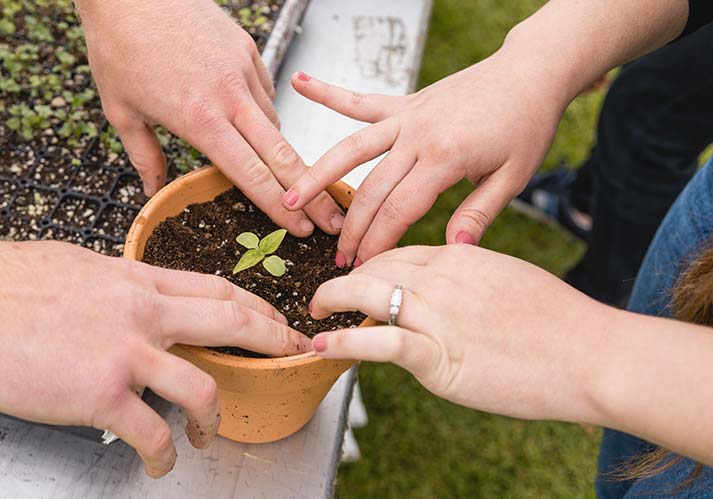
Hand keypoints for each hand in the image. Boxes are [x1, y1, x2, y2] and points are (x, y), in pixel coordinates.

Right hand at [0, 240, 307, 477]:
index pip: (217, 288)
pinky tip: (158, 462)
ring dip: (215, 417)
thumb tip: (135, 291)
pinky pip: (151, 433)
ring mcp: (125, 353)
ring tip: (208, 434)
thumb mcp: (77, 265)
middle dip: (273, 338)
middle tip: (294, 354)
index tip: (277, 317)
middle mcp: (143, 313)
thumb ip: (118, 281)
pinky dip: (163, 454)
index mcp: (137, 278)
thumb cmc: (3, 280)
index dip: (256, 304)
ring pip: (202, 387)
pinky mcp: (99, 395)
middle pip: (232, 322)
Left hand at [76, 0, 344, 236]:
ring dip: (282, 154)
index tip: (301, 230)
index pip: (251, 174)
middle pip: (281, 154)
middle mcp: (230, 95)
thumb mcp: (121, 112)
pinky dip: (265, 115)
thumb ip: (144, 156)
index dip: (278, 207)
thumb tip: (153, 194)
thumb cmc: (119, 47)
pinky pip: (266, 92)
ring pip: (275, 123)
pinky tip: (257, 128)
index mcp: (200, 118)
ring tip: (290, 179)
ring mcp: (243, 69)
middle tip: (330, 219)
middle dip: (311, 192)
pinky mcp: (247, 48)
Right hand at [282, 50, 567, 264]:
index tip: (362, 269)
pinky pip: (361, 101)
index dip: (377, 242)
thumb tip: (454, 250)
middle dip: (351, 228)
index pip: (399, 209)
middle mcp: (417, 134)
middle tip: (335, 258)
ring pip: (351, 148)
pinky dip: (328, 93)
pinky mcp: (405, 102)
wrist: (531, 73)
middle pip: (371, 188)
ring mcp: (407, 116)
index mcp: (445, 157)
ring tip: (290, 197)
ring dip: (318, 174)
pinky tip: (299, 84)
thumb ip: (479, 213)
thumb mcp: (514, 177)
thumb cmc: (527, 125)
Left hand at [308, 245, 605, 423]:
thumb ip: (474, 279)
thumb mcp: (511, 281)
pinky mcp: (437, 354)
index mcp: (462, 256)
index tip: (357, 274)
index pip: (401, 252)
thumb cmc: (561, 323)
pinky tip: (322, 345)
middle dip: (345, 277)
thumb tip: (454, 289)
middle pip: (376, 266)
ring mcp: (437, 314)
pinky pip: (377, 342)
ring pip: (367, 293)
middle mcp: (443, 277)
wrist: (591, 353)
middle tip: (326, 292)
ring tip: (313, 312)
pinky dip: (343, 342)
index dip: (372, 262)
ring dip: (331, 300)